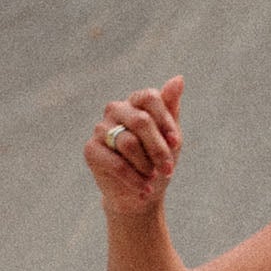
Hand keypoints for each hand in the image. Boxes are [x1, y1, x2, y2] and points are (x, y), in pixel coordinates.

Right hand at [84, 77, 184, 215]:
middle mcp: (116, 110)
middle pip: (141, 121)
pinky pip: (117, 163)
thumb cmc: (157, 162)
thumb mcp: (171, 138)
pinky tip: (144, 189)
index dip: (166, 122)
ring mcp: (101, 128)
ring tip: (152, 178)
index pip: (150, 97)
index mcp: (136, 103)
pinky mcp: (91, 149)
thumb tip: (179, 78)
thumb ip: (172, 109)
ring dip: (147, 166)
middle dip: (159, 149)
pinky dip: (135, 179)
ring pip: (129, 143)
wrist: (141, 193)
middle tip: (168, 169)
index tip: (176, 143)